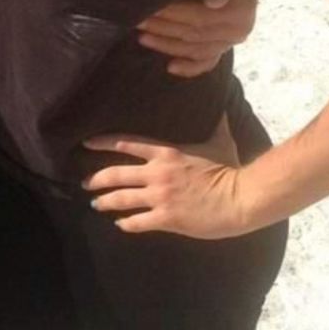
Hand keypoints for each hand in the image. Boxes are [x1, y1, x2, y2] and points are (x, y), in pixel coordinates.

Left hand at [84, 118, 253, 238]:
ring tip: (96, 203)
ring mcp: (160, 196)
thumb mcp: (219, 141)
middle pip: (114, 173)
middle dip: (95, 179)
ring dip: (104, 202)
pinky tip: (121, 224)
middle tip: (85, 183)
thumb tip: (219, 105)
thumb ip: (213, 124)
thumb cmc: (231, 169)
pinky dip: (125, 223)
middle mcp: (157, 173)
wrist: (243, 197)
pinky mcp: (166, 218)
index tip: (85, 143)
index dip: (102, 143)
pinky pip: (137, 222)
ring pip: (120, 199)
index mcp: (166, 153)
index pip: (125, 143)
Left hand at [136, 0, 262, 76]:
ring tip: (142, 38)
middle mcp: (240, 29)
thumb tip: (214, 2)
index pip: (200, 17)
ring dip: (168, 46)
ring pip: (196, 50)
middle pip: (194, 35)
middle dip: (163, 29)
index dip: (173, 16)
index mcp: (242, 10)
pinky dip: (191, 67)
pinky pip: (208, 60)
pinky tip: (171, 68)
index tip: (149, 9)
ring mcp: (232, 38)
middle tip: (135, 21)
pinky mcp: (225, 42)